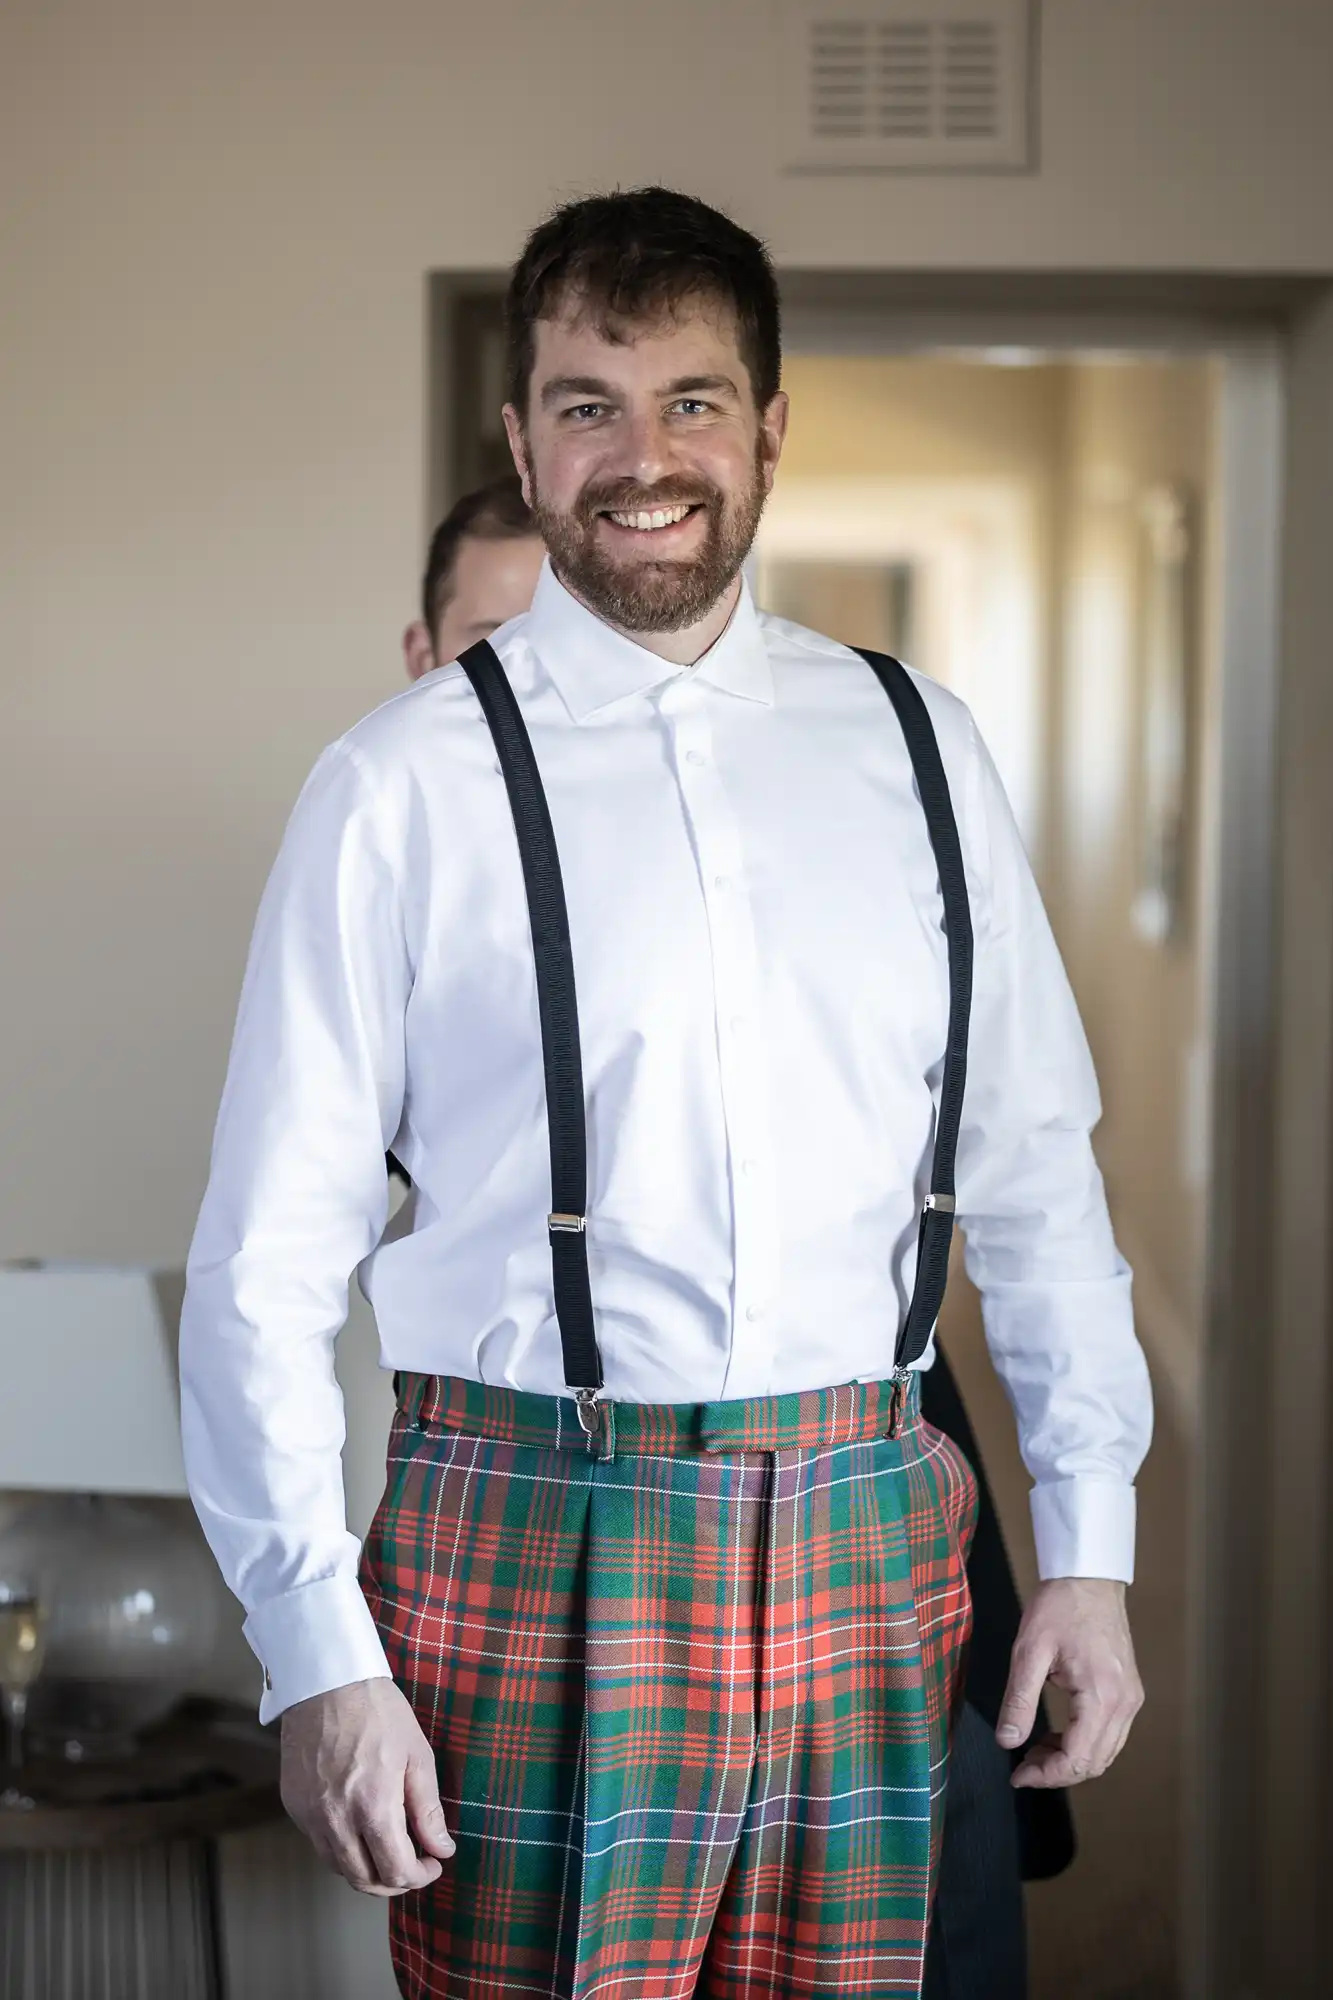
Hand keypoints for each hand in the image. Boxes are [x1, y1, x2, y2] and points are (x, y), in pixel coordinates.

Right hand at [279, 1677, 454, 1893]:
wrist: (325, 1682)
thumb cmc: (377, 1711)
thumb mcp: (416, 1755)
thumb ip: (428, 1810)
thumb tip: (441, 1849)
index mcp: (372, 1807)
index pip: (396, 1871)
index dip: (420, 1876)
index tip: (433, 1863)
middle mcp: (336, 1820)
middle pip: (364, 1881)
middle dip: (394, 1881)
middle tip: (414, 1864)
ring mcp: (310, 1816)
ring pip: (339, 1868)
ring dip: (367, 1870)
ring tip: (389, 1848)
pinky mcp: (294, 1807)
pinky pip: (320, 1845)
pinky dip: (343, 1850)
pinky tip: (360, 1828)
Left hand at [995, 1578, 1143, 1788]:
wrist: (1088, 1576)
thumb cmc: (1059, 1606)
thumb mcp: (1029, 1651)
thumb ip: (1019, 1700)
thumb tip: (1007, 1742)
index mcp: (1102, 1696)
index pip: (1078, 1759)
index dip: (1046, 1775)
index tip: (1017, 1775)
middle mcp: (1124, 1704)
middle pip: (1095, 1763)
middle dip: (1057, 1773)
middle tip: (1022, 1765)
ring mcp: (1130, 1699)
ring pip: (1105, 1753)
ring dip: (1071, 1760)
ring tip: (1034, 1750)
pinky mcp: (1128, 1692)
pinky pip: (1109, 1734)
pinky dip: (1084, 1744)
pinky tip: (1056, 1734)